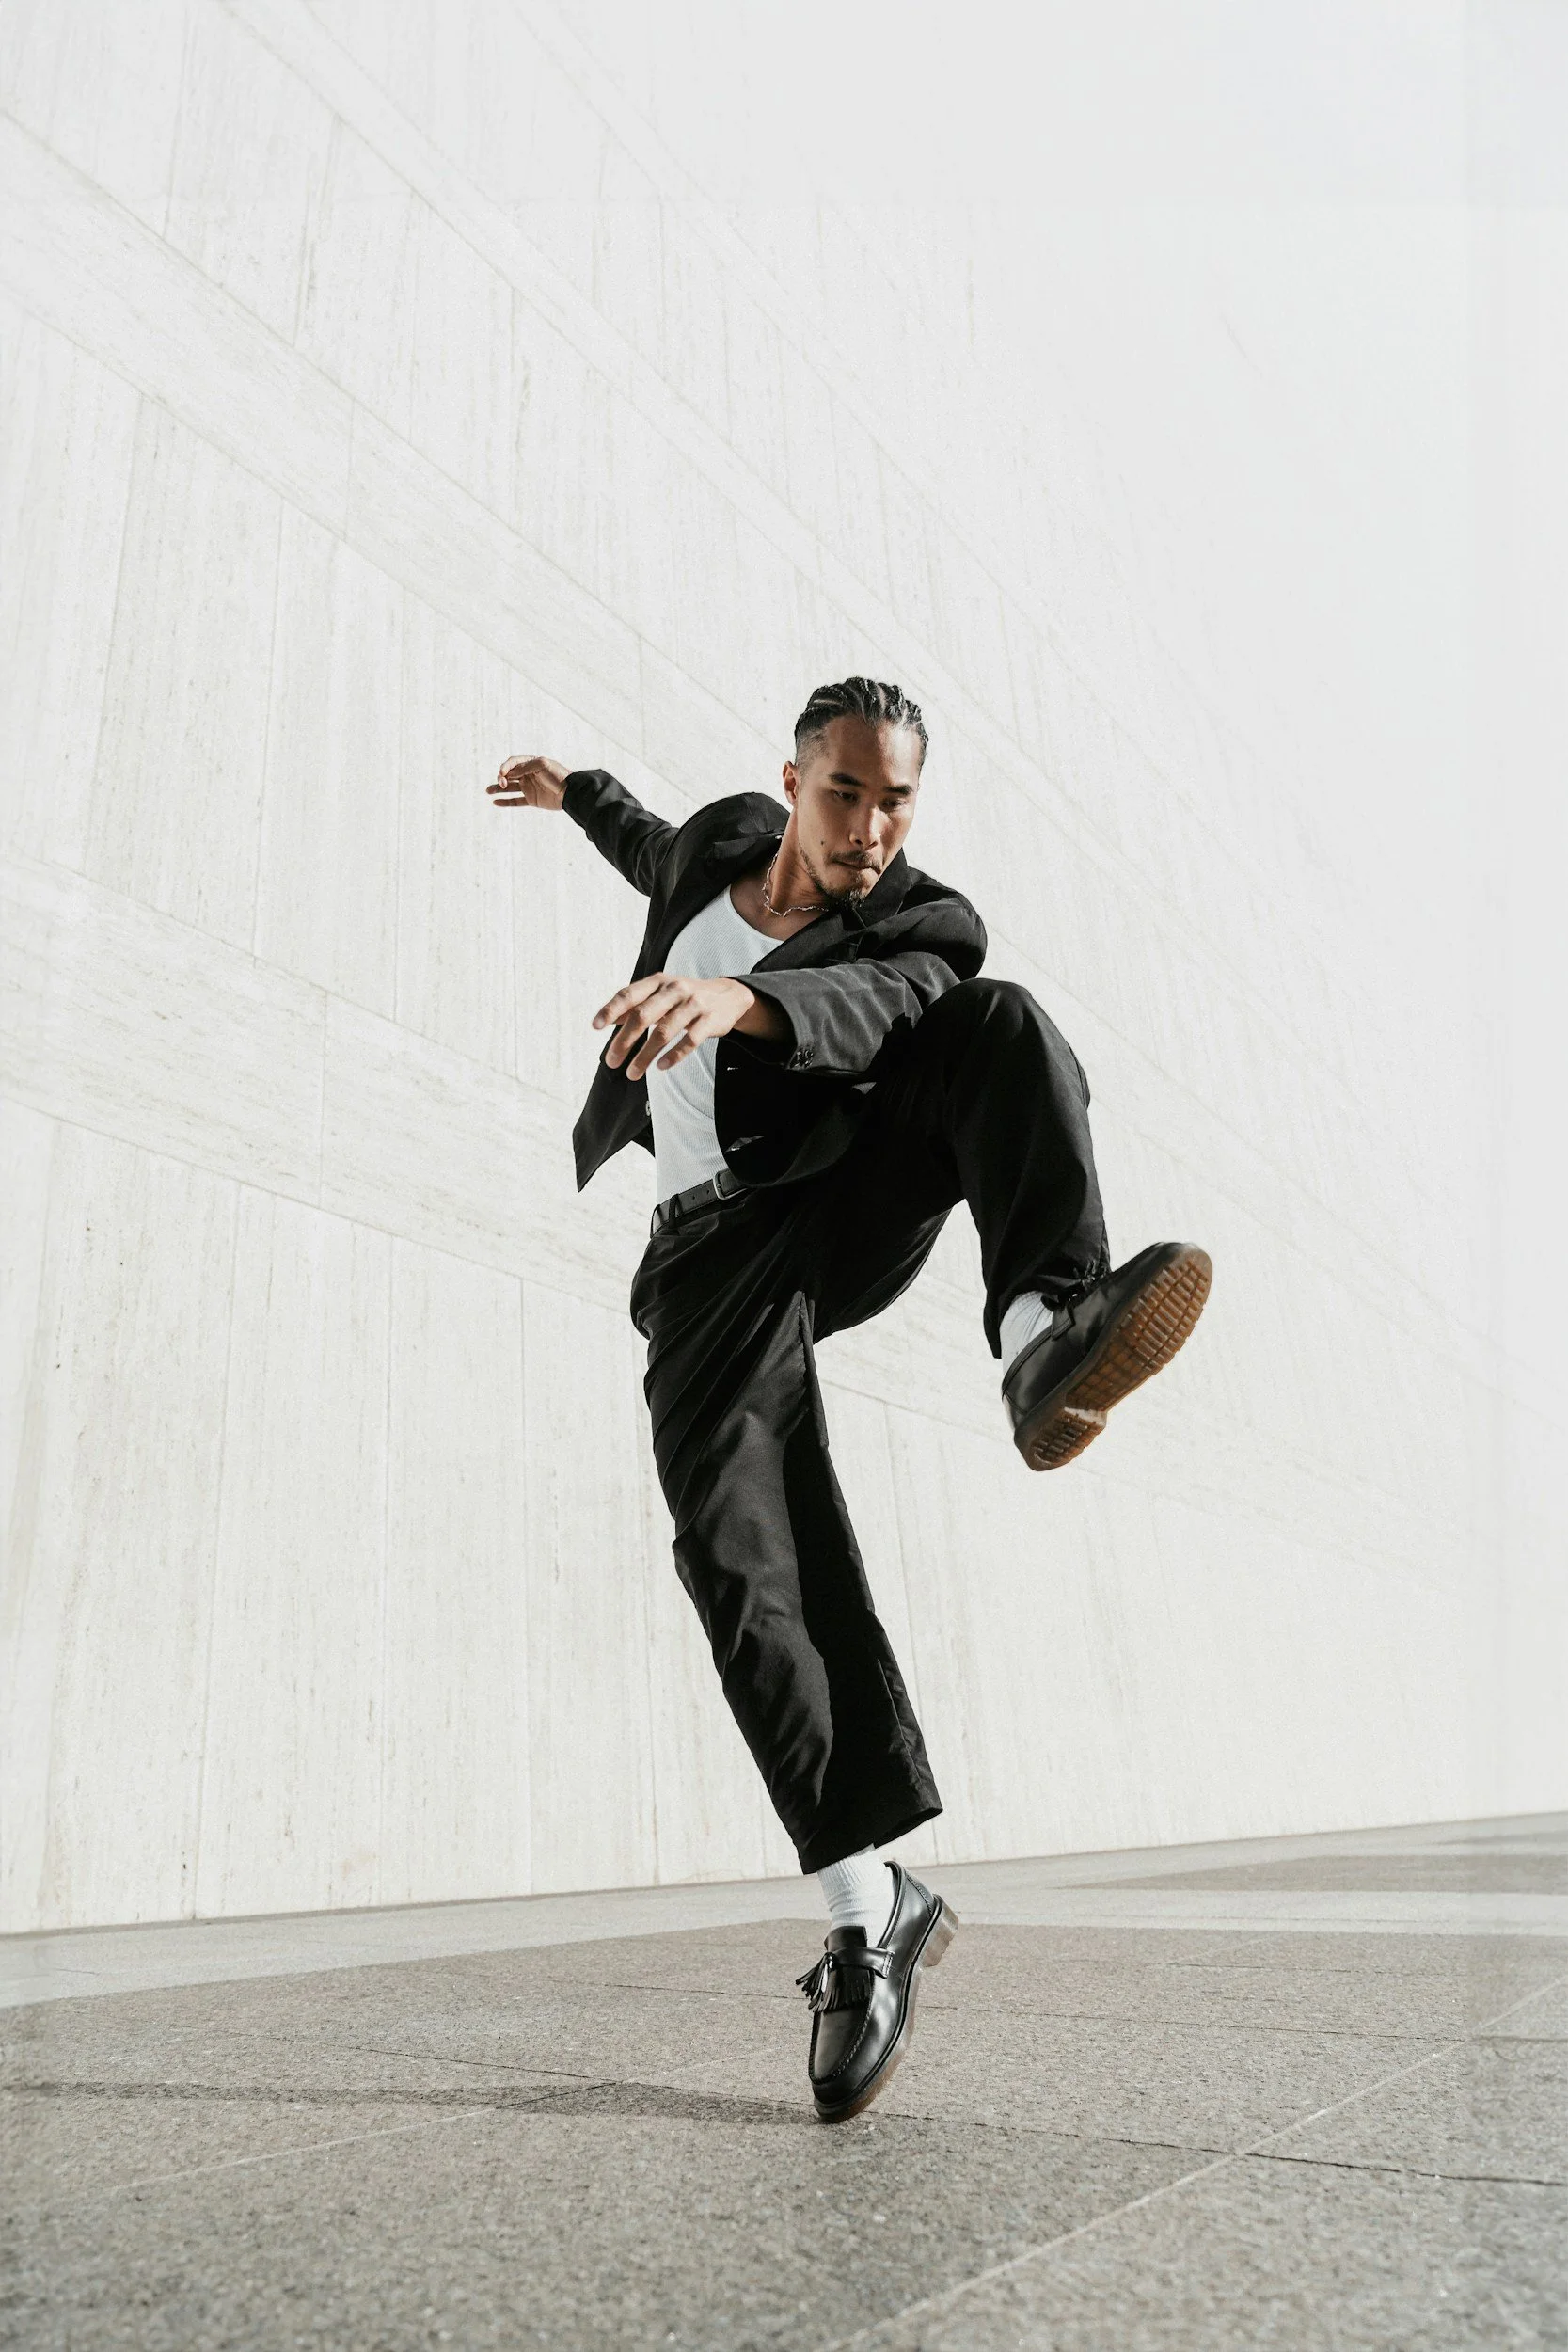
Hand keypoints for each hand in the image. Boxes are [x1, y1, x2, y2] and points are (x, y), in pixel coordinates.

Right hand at [489, 754, 566, 809]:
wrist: (570, 792)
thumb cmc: (558, 775)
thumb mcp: (542, 765)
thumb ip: (525, 767)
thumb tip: (510, 772)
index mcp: (530, 763)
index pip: (513, 763)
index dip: (505, 767)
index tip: (502, 773)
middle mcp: (527, 775)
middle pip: (508, 775)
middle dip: (501, 777)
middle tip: (501, 783)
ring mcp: (528, 787)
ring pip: (509, 788)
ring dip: (498, 788)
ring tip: (488, 791)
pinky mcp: (530, 799)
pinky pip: (515, 801)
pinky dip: (505, 802)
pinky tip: (495, 802)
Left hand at [593, 972, 774, 1080]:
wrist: (728, 995)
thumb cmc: (685, 997)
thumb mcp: (660, 994)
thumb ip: (636, 1004)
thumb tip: (609, 1019)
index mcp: (658, 982)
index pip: (629, 994)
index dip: (611, 1010)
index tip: (596, 1027)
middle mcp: (674, 990)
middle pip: (642, 1015)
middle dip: (624, 1041)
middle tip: (611, 1062)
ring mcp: (693, 1005)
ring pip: (664, 1032)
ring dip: (645, 1055)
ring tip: (632, 1074)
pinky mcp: (709, 1021)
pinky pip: (690, 1041)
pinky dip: (674, 1055)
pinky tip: (661, 1067)